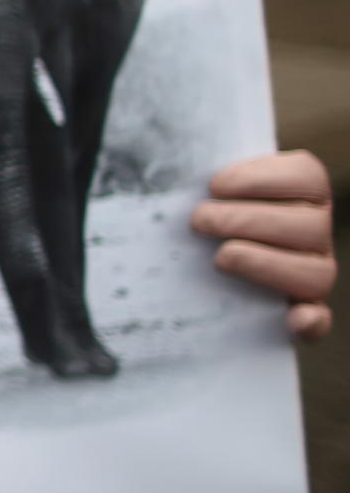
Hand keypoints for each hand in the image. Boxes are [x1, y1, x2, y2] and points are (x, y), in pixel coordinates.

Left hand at [191, 151, 334, 340]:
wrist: (198, 255)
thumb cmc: (200, 207)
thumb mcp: (206, 185)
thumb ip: (202, 176)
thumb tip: (173, 172)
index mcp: (304, 191)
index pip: (306, 177)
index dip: (261, 179)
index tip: (214, 186)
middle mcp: (315, 231)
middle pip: (309, 225)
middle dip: (247, 221)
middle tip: (199, 221)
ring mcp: (312, 272)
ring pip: (315, 272)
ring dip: (265, 264)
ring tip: (219, 258)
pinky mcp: (302, 312)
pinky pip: (318, 319)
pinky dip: (310, 320)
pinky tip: (291, 320)